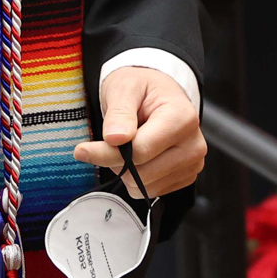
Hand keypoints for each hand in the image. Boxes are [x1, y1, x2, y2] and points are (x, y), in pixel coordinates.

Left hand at [73, 66, 205, 197]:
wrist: (156, 91)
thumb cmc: (142, 86)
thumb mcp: (124, 87)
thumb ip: (119, 112)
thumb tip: (114, 139)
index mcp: (182, 117)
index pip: (141, 150)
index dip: (108, 152)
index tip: (83, 149)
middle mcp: (193, 144)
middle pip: (143, 172)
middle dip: (116, 159)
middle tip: (110, 138)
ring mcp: (192, 164)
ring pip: (146, 186)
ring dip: (125, 169)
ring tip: (127, 142)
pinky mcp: (185, 177)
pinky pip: (152, 191)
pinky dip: (137, 178)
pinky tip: (138, 154)